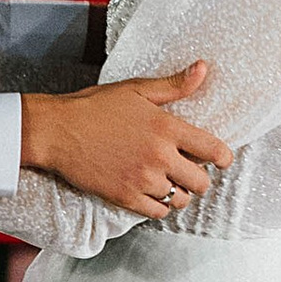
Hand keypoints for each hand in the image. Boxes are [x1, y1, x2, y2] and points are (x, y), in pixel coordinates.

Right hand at [22, 64, 233, 215]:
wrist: (57, 131)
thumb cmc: (94, 107)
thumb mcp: (136, 90)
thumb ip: (174, 85)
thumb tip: (202, 69)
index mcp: (167, 127)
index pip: (214, 150)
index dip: (223, 158)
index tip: (221, 160)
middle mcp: (159, 156)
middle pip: (201, 182)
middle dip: (198, 178)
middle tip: (187, 171)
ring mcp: (143, 180)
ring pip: (181, 200)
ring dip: (179, 193)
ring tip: (168, 182)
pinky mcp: (125, 197)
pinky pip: (158, 213)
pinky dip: (159, 206)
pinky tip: (151, 194)